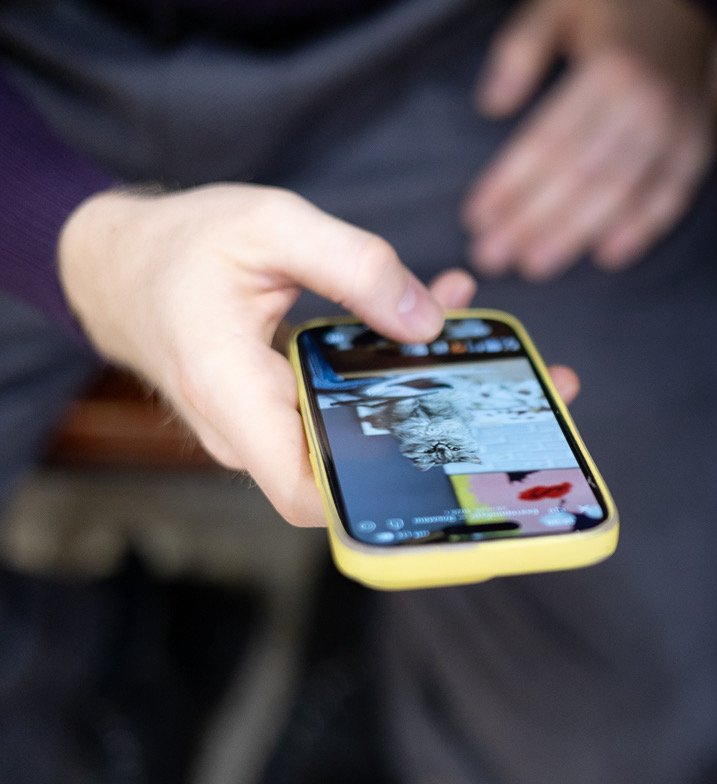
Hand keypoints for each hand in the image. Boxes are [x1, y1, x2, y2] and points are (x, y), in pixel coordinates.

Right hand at [58, 184, 460, 525]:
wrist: (118, 265)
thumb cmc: (180, 245)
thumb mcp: (271, 225)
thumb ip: (355, 266)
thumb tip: (425, 322)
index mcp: (232, 392)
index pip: (307, 494)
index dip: (373, 493)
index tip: (434, 451)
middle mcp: (244, 431)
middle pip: (344, 462)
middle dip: (412, 419)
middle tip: (467, 360)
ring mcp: (256, 431)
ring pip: (345, 433)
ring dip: (402, 387)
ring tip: (451, 323)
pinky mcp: (270, 416)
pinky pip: (333, 411)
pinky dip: (374, 373)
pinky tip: (412, 321)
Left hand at [464, 0, 716, 280]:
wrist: (691, 4)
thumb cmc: (615, 9)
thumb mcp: (559, 8)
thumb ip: (521, 52)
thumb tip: (489, 106)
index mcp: (608, 71)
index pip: (548, 141)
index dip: (510, 184)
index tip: (477, 217)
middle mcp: (645, 105)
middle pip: (580, 177)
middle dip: (532, 222)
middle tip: (493, 256)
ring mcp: (676, 131)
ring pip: (619, 194)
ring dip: (574, 235)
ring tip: (535, 263)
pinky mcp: (698, 148)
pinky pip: (671, 199)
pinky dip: (641, 230)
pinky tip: (607, 256)